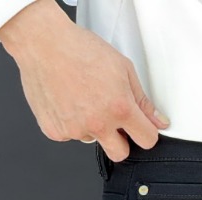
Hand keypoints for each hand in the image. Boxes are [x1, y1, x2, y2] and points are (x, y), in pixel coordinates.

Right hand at [0, 0, 169, 159]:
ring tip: (82, 97)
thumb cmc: (79, 49)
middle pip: (120, 154)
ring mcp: (75, 130)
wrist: (42, 43)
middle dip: (121, 142)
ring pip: (92, 139)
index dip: (146, 133)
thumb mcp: (122, 68)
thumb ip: (142, 99)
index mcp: (120, 108)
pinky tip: (66, 100)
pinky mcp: (55, 131)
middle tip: (112, 120)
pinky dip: (69, 121)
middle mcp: (98, 124)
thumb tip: (158, 120)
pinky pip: (69, 134)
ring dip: (91, 126)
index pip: (147, 140)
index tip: (141, 128)